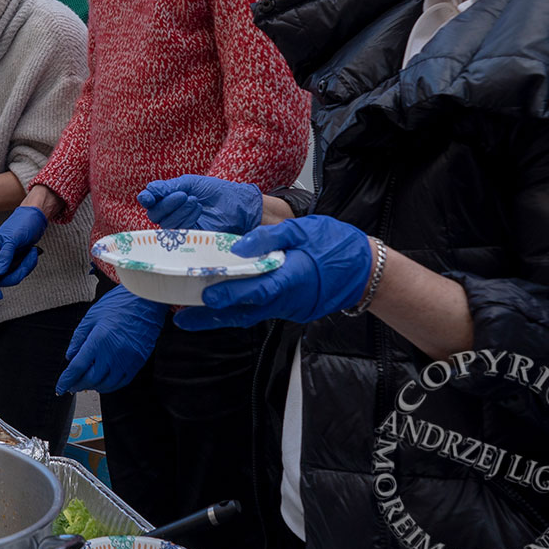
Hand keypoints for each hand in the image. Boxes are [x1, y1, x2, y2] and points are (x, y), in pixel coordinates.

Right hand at [0, 206, 47, 298]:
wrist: (35, 216)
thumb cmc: (23, 223)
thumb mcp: (14, 238)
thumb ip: (5, 255)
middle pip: (1, 277)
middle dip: (16, 274)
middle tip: (26, 264)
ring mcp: (7, 258)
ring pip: (13, 275)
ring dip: (25, 267)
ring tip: (31, 253)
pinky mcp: (16, 259)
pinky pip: (21, 270)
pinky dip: (29, 264)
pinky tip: (32, 253)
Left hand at [56, 286, 163, 394]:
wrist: (146, 301)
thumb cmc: (118, 304)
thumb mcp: (92, 316)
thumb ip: (79, 338)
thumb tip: (70, 356)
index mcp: (98, 340)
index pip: (78, 367)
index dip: (67, 380)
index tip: (60, 387)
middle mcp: (113, 353)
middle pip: (91, 378)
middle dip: (78, 385)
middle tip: (71, 387)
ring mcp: (127, 360)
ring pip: (107, 384)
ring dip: (93, 387)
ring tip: (85, 385)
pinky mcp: (138, 362)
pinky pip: (122, 382)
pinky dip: (110, 386)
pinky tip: (103, 383)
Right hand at [137, 175, 261, 233]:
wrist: (238, 205)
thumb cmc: (216, 192)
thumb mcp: (190, 183)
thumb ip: (167, 188)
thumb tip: (146, 192)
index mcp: (170, 199)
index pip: (150, 201)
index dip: (146, 198)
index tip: (148, 197)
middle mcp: (171, 214)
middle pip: (154, 214)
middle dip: (166, 203)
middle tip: (184, 195)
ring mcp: (180, 227)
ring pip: (164, 223)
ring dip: (179, 210)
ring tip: (195, 201)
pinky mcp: (189, 239)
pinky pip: (177, 230)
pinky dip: (185, 217)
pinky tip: (198, 210)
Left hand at [176, 215, 372, 330]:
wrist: (366, 271)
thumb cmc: (335, 245)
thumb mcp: (303, 229)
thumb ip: (270, 236)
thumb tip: (239, 245)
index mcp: (293, 276)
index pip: (258, 289)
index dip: (232, 294)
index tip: (206, 297)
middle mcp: (288, 299)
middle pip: (246, 311)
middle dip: (213, 316)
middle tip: (182, 318)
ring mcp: (289, 308)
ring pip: (250, 315)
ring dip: (220, 318)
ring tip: (189, 317)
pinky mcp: (289, 310)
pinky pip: (258, 313)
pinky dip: (237, 312)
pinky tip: (217, 308)